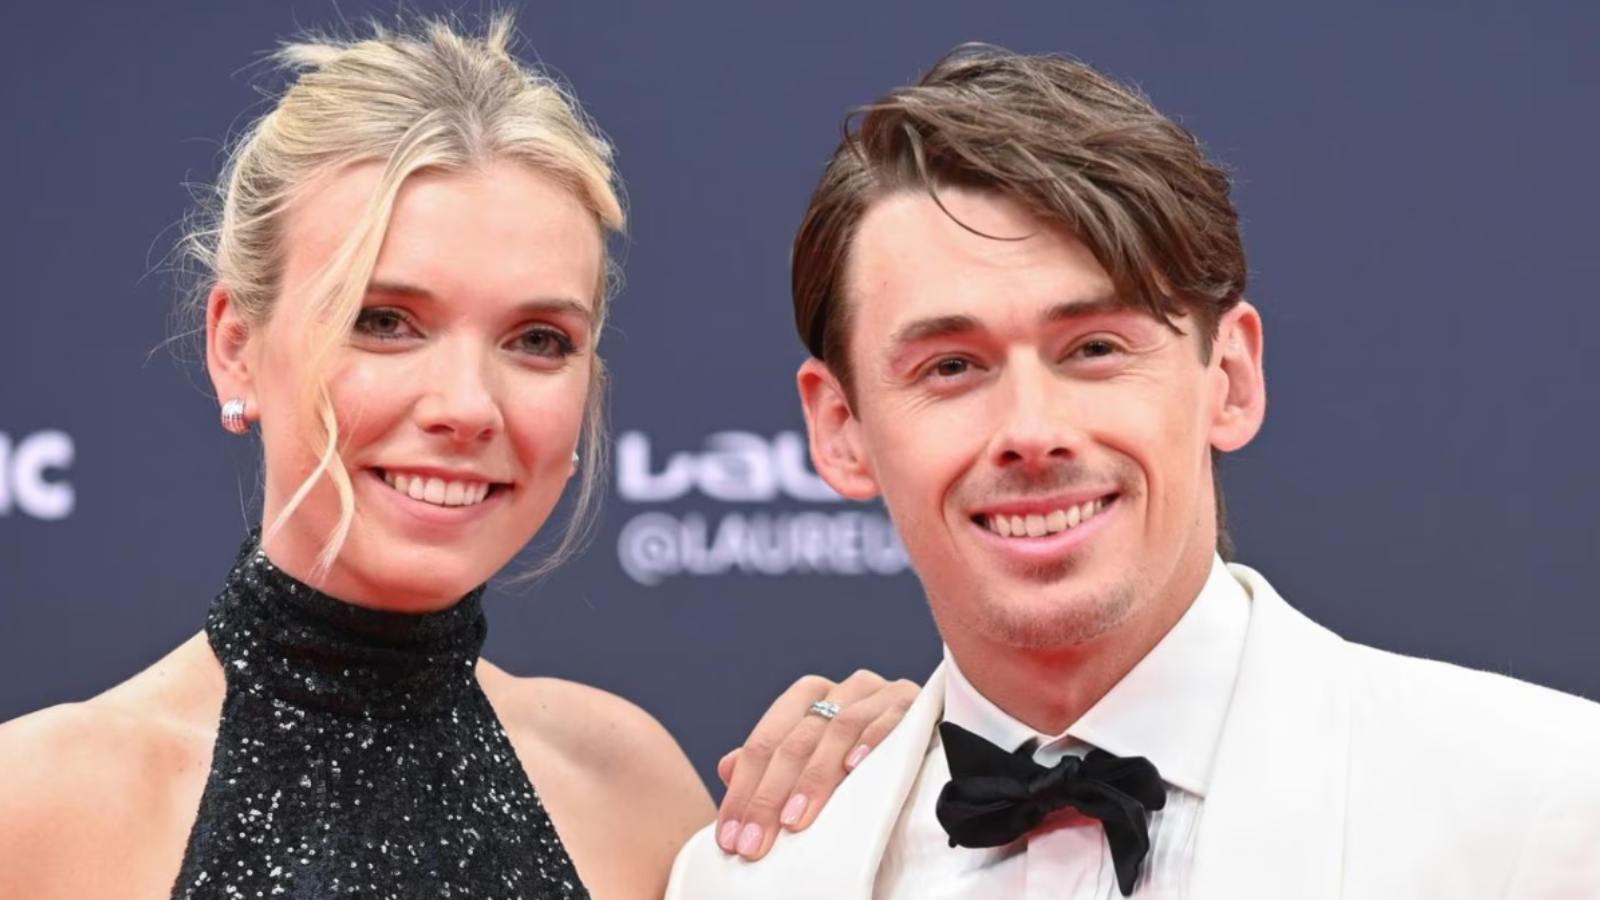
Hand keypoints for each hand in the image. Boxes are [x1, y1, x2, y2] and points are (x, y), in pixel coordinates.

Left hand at [714, 670, 918, 859]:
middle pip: (795, 741)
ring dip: (814, 778)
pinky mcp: (912, 701)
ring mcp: (877, 693)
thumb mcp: (815, 757)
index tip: (730, 836)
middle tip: (755, 841)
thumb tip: (725, 768)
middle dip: (770, 795)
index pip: (765, 742)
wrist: (934, 730)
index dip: (743, 790)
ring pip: (836, 729)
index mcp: (810, 696)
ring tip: (795, 820)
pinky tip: (854, 768)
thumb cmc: (865, 752)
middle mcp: (841, 690)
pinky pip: (888, 718)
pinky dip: (870, 741)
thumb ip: (772, 763)